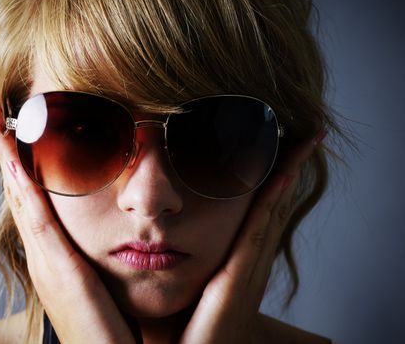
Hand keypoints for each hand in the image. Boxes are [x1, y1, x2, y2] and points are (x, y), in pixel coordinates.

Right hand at [0, 103, 134, 343]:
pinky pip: (39, 223)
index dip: (20, 163)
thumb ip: (97, 255)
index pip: (32, 199)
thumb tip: (111, 229)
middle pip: (19, 192)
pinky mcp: (60, 273)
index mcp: (54, 254)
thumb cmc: (109, 324)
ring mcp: (47, 262)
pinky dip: (25, 190)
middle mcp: (43, 254)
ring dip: (7, 159)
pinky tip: (17, 163)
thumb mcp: (99, 281)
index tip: (13, 129)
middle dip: (5, 152)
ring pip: (22, 199)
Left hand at [180, 132, 325, 343]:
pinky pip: (257, 234)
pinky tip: (280, 174)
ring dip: (288, 176)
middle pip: (273, 207)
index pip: (257, 215)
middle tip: (302, 137)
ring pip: (272, 212)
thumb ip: (178, 263)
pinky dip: (272, 203)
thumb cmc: (180, 333)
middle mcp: (248, 264)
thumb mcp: (183, 289)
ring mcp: (246, 272)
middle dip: (288, 171)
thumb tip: (159, 238)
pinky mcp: (236, 281)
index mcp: (236, 265)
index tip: (277, 151)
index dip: (271, 183)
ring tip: (302, 143)